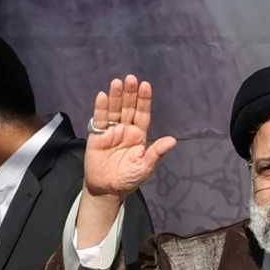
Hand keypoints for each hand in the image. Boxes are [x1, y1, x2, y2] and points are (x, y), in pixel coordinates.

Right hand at [84, 74, 175, 197]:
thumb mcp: (145, 167)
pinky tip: (102, 96)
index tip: (146, 85)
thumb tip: (172, 141)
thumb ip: (156, 153)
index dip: (144, 100)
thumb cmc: (127, 179)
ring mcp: (111, 131)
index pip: (142, 114)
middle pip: (128, 108)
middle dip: (130, 93)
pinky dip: (100, 108)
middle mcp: (125, 130)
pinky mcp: (97, 136)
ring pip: (114, 110)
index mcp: (139, 135)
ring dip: (115, 96)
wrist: (106, 190)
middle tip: (131, 79)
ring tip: (117, 83)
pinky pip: (99, 119)